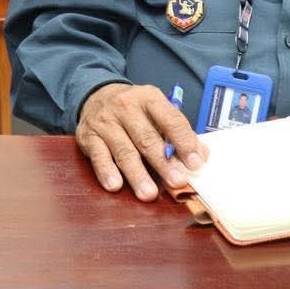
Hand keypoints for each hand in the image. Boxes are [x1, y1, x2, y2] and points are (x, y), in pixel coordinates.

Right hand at [76, 83, 207, 201]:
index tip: (195, 163)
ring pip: (124, 151)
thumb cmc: (134, 110)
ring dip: (137, 174)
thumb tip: (201, 155)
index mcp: (149, 98)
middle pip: (147, 139)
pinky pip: (98, 156)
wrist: (96, 95)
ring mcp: (105, 122)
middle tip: (177, 181)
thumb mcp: (156, 110)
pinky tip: (115, 185)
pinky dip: (106, 171)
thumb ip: (177, 132)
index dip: (184, 142)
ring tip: (149, 193)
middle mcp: (126, 107)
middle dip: (163, 163)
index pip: (170, 119)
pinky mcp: (88, 136)